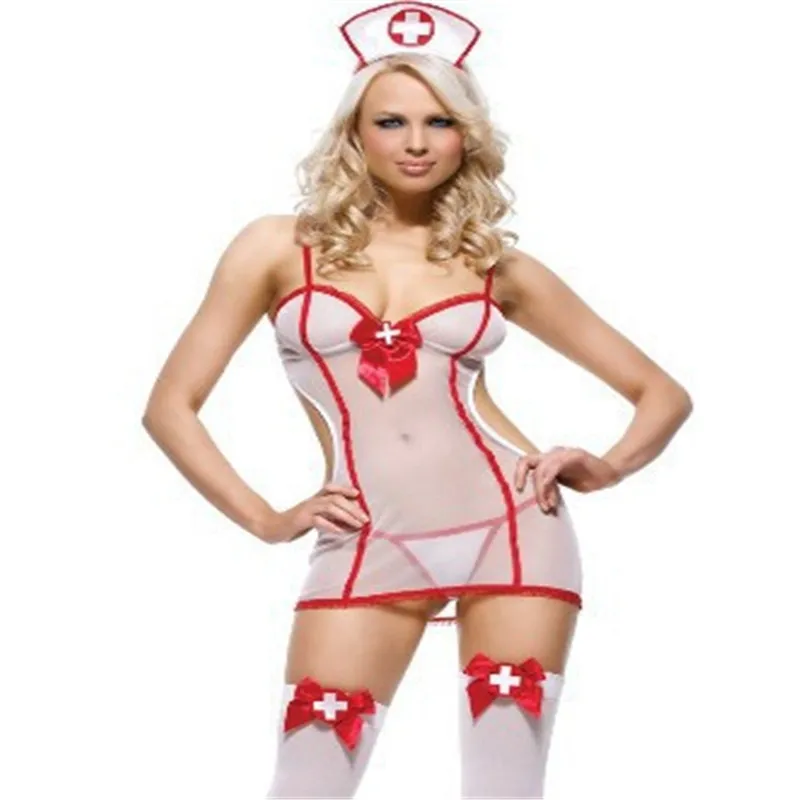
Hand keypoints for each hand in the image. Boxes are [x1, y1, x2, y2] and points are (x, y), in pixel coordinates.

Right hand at [255, 483, 370, 543]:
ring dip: (347, 516)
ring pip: (330, 507)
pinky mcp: (301, 520)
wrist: (272, 527)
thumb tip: (347, 523)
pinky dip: (331, 525)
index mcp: (315, 499)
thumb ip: (327, 517)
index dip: (345, 489)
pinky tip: (340, 531)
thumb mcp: (313, 517)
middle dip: (353, 508)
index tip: (358, 494)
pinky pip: (318, 520)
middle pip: (336, 498)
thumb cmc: (294, 524)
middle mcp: (312, 501)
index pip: (332, 489)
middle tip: (365, 519)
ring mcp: (307, 509)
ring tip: (358, 525)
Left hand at [514, 447, 622, 512]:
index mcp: (548, 459)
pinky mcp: (574, 455)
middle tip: (532, 499)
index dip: (519, 474)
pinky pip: (554, 468)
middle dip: (524, 480)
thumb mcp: (562, 485)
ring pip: (541, 468)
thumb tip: (541, 501)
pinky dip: (549, 483)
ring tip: (549, 506)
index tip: (520, 489)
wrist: (608, 473)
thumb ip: (549, 488)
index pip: (526, 462)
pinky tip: (553, 497)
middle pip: (527, 461)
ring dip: (541, 490)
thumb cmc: (586, 478)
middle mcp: (552, 454)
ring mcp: (563, 453)